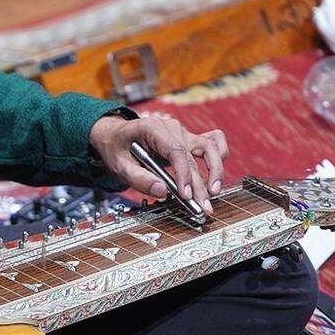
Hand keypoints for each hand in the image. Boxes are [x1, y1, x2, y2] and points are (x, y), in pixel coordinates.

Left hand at [88, 115, 228, 212]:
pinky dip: (219, 154)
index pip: (175, 150)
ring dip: (215, 170)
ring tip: (214, 193)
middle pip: (192, 155)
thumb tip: (162, 191)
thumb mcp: (118, 163)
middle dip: (199, 184)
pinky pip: (213, 141)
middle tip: (202, 207)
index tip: (186, 195)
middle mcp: (172, 128)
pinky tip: (217, 173)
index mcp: (152, 128)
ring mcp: (183, 133)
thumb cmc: (116, 147)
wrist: (115, 135)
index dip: (183, 174)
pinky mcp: (189, 140)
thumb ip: (138, 178)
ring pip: (209, 147)